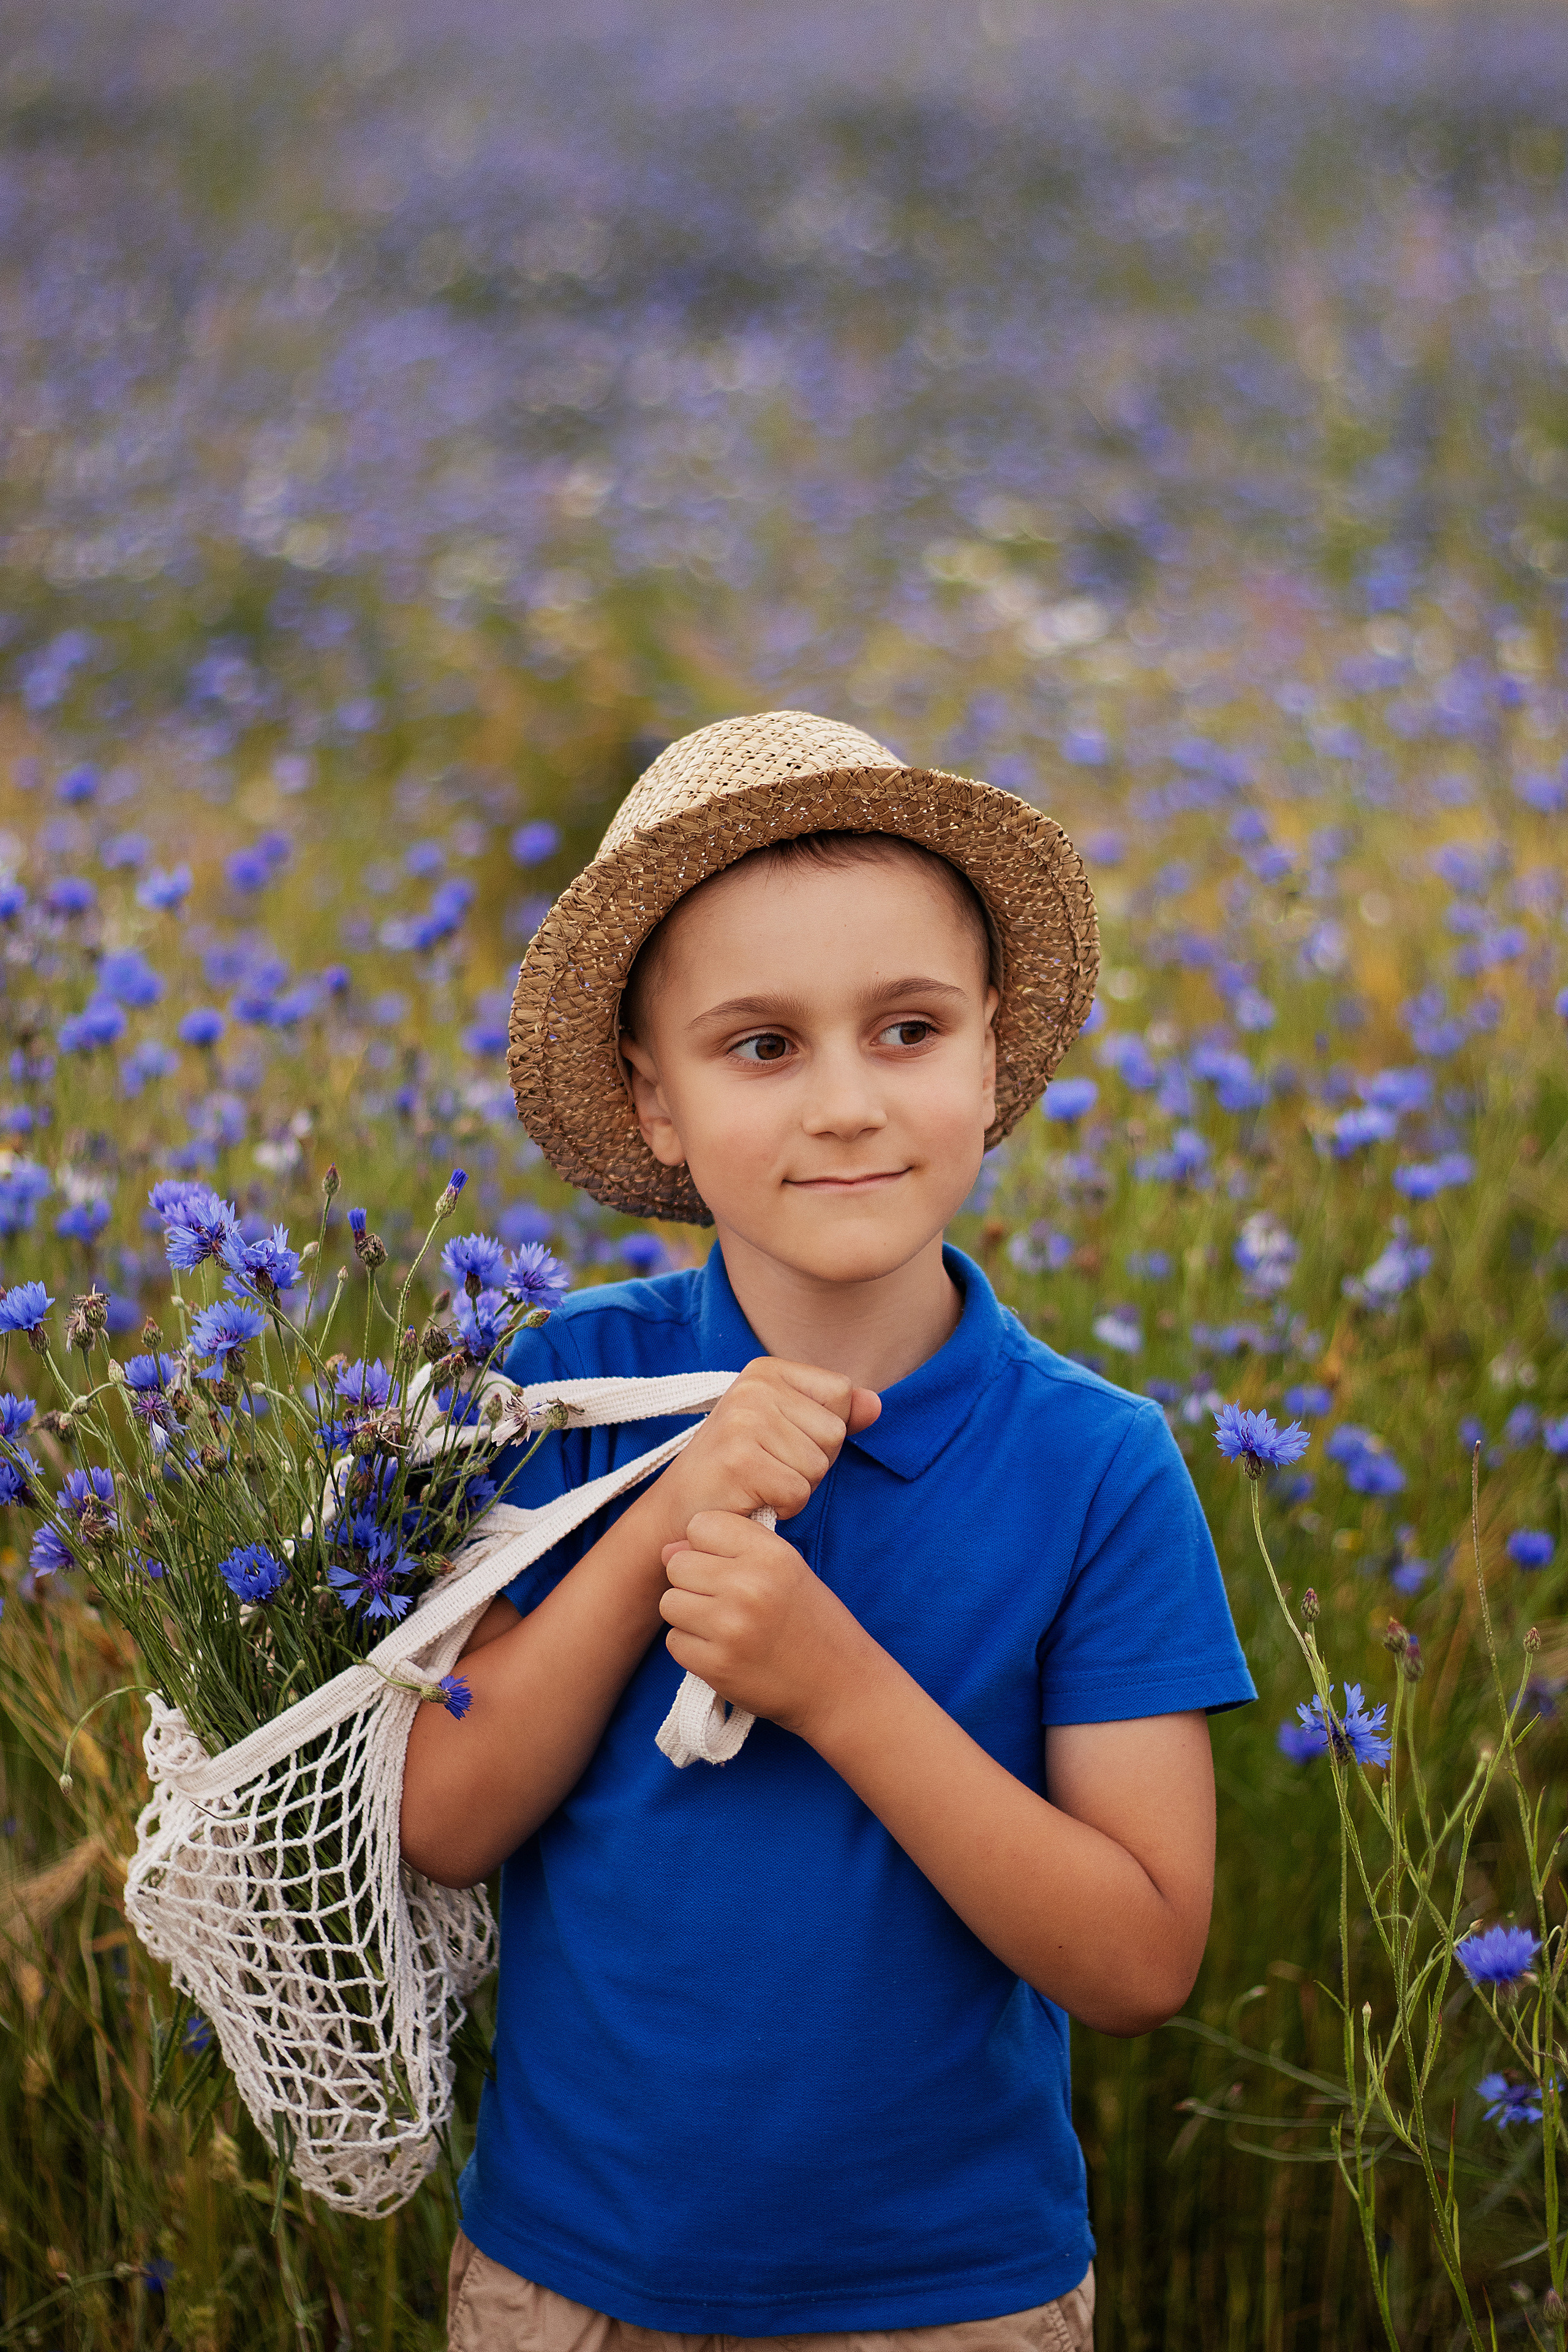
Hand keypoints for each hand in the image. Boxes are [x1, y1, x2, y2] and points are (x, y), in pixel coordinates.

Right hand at [640, 1357, 879, 1549]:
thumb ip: (835, 1414)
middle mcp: (753, 1386)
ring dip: (798, 1487)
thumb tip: (875, 1404)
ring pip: (818, 1464)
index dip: (824, 1430)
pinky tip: (754, 1500)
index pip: (840, 1394)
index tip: (784, 1443)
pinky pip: (799, 1492)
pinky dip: (783, 1507)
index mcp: (766, 1370)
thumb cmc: (739, 1470)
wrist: (680, 1511)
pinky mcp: (739, 1460)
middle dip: (813, 1463)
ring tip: (760, 1484)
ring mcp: (744, 1420)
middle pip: (834, 1431)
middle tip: (769, 1469)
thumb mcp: (788, 1430)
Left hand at [658, 1510, 874, 1740]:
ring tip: (723, 1626)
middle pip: (678, 1565)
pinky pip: (675, 1643)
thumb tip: (667, 1549)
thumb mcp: (786, 1569)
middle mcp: (749, 1585)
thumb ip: (731, 1550)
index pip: (701, 1525)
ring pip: (670, 1603)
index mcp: (770, 1554)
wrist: (840, 1685)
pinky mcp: (717, 1665)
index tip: (727, 1565)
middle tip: (726, 1601)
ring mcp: (731, 1627)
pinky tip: (723, 1651)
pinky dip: (692, 1648)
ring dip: (689, 1615)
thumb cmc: (811, 1622)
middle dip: (694, 1582)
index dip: (707, 1546)